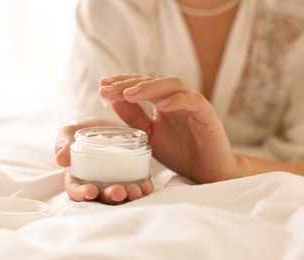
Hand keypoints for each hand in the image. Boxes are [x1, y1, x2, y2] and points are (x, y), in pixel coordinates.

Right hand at [55, 117, 153, 203]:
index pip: (77, 191)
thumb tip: (61, 158)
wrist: (103, 124)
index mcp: (78, 176)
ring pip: (120, 194)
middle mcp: (97, 183)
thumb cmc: (81, 130)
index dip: (82, 194)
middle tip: (118, 192)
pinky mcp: (130, 175)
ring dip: (128, 195)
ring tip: (135, 191)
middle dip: (110, 197)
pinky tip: (147, 187)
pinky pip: (137, 185)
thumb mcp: (69, 132)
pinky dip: (142, 188)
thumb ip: (63, 142)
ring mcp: (114, 181)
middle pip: (101, 196)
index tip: (91, 192)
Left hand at [99, 74, 239, 182]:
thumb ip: (135, 118)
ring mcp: (193, 104)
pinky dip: (177, 101)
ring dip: (150, 88)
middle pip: (153, 82)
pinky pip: (193, 102)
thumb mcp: (150, 136)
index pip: (141, 85)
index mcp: (163, 103)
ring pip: (172, 85)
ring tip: (129, 94)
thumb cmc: (180, 153)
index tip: (102, 85)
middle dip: (129, 83)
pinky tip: (161, 105)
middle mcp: (177, 99)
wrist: (207, 174)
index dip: (122, 83)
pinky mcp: (207, 115)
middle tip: (109, 87)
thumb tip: (113, 101)